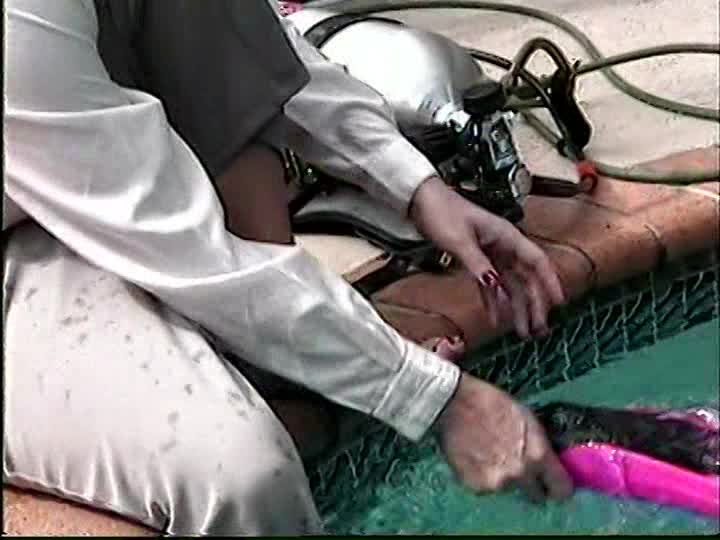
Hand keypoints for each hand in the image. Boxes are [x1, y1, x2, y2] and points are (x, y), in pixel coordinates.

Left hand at [409, 176, 564, 337]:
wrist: (422, 201)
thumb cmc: (442, 211)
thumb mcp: (460, 240)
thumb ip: (478, 263)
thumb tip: (493, 282)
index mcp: (506, 235)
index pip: (536, 261)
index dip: (549, 281)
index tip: (559, 301)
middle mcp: (503, 245)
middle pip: (525, 278)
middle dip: (533, 304)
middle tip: (538, 328)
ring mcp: (491, 254)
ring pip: (509, 285)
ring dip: (516, 307)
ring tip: (522, 330)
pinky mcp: (477, 260)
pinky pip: (490, 284)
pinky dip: (493, 301)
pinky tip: (496, 318)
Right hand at [435, 374, 572, 501]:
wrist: (452, 403)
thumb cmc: (490, 403)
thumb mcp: (527, 419)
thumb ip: (540, 446)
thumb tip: (551, 462)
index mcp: (537, 455)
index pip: (562, 489)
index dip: (558, 486)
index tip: (552, 482)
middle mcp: (519, 474)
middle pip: (535, 496)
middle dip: (530, 484)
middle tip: (518, 466)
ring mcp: (495, 483)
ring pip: (507, 489)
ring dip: (503, 477)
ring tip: (489, 453)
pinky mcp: (474, 485)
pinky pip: (485, 486)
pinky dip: (482, 476)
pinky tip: (475, 456)